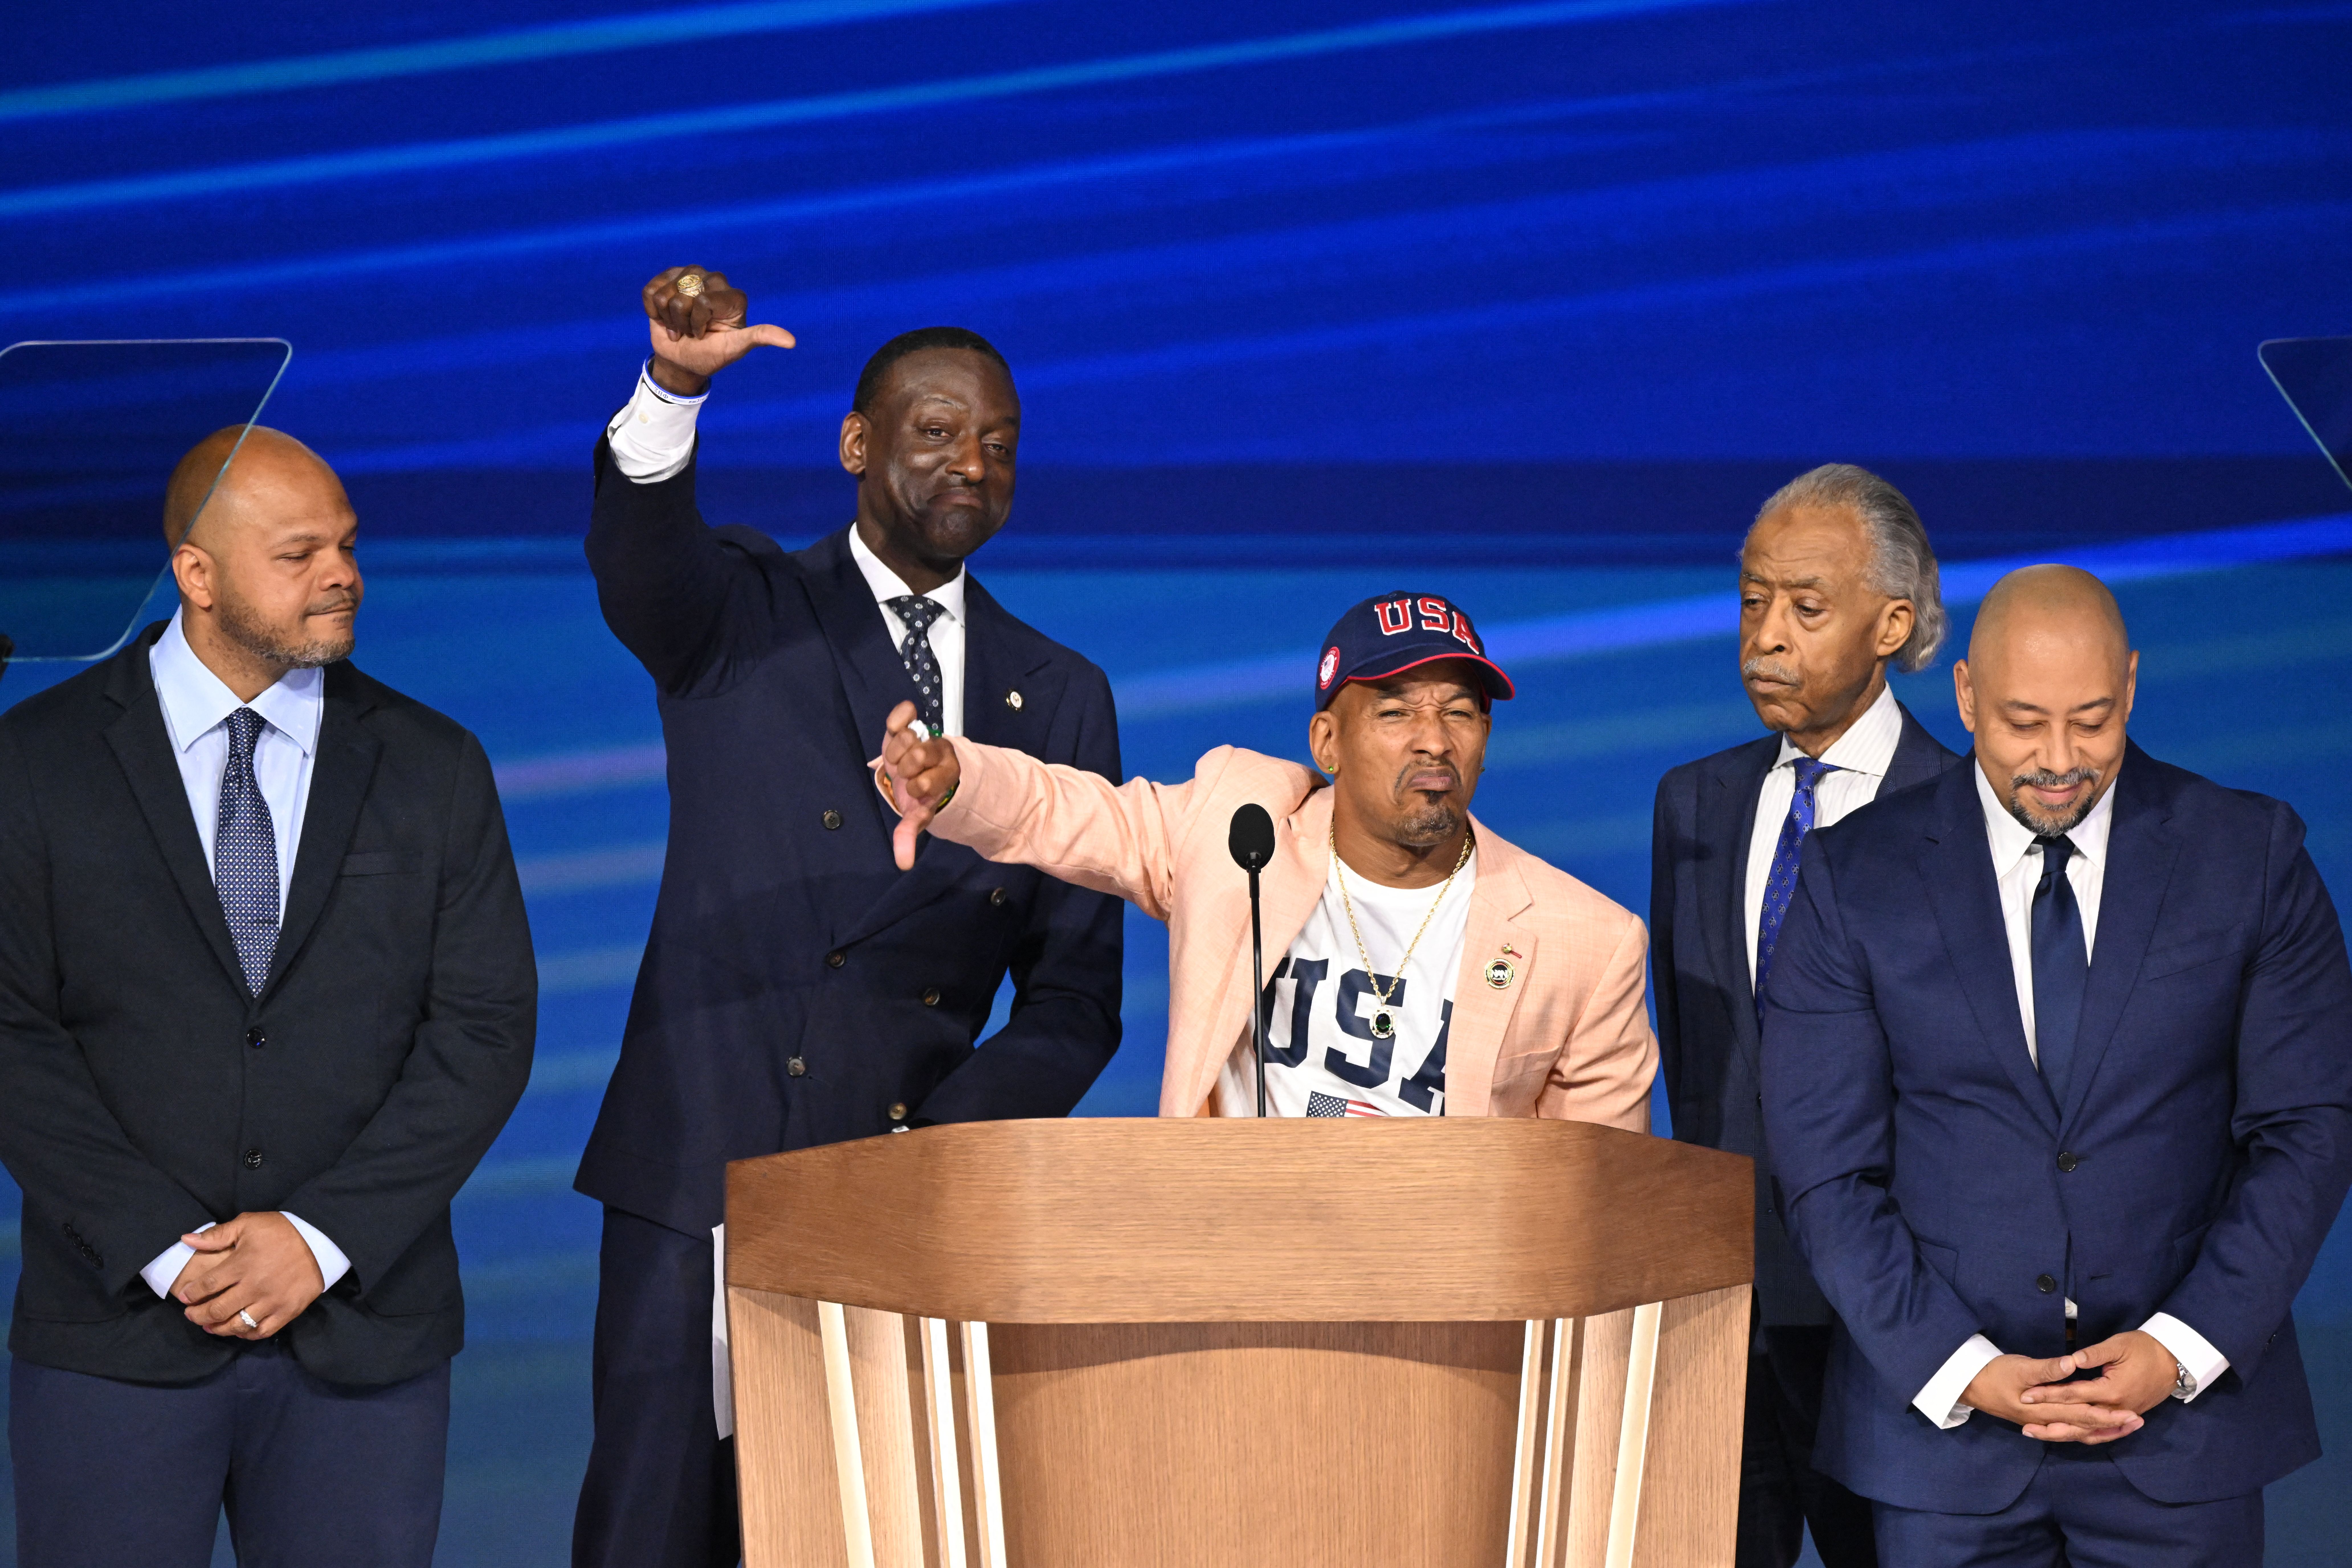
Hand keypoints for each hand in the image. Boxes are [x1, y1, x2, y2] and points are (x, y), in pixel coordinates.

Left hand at [172, 1212, 325, 1339]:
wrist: (321, 1241)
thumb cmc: (282, 1231)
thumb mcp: (249, 1224)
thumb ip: (217, 1234)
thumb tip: (186, 1239)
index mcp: (242, 1264)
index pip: (207, 1285)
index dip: (191, 1294)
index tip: (184, 1296)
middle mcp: (254, 1286)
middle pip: (217, 1310)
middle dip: (198, 1315)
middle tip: (191, 1314)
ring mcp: (271, 1301)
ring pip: (236, 1325)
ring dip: (217, 1328)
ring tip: (209, 1326)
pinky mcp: (287, 1310)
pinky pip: (261, 1331)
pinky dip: (246, 1334)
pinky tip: (238, 1330)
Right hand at [640, 265, 794, 395]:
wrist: (683, 360)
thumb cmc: (711, 355)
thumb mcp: (736, 348)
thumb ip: (760, 337)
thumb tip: (791, 342)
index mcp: (734, 296)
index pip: (703, 300)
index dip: (698, 322)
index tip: (705, 335)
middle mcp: (714, 280)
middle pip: (684, 295)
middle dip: (682, 321)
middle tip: (691, 332)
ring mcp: (690, 276)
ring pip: (665, 293)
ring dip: (667, 317)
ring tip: (679, 326)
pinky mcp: (667, 279)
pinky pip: (650, 290)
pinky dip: (653, 310)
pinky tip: (664, 318)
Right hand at [878, 699, 960, 869]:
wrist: (924, 772)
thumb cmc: (921, 795)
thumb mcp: (918, 815)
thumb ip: (909, 835)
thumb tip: (903, 864)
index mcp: (945, 778)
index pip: (925, 784)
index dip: (917, 789)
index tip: (917, 792)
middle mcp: (939, 755)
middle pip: (916, 757)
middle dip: (905, 769)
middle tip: (905, 773)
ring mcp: (926, 738)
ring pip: (907, 739)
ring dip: (897, 751)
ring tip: (899, 758)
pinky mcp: (913, 724)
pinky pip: (906, 714)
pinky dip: (900, 716)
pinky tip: (896, 726)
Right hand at [1960, 1351, 2143, 1444]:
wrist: (1970, 1385)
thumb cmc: (1994, 1373)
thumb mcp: (2019, 1367)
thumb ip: (2047, 1368)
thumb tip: (2072, 1364)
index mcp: (2045, 1409)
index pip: (2083, 1415)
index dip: (2108, 1415)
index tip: (2131, 1413)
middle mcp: (2047, 1421)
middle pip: (2085, 1427)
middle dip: (2112, 1425)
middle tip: (2137, 1422)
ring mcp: (2042, 1422)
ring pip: (2078, 1433)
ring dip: (2102, 1431)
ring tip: (2123, 1429)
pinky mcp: (2039, 1419)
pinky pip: (2068, 1430)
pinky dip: (2085, 1432)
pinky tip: (2093, 1430)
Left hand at [2020, 1330, 2176, 1438]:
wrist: (2174, 1360)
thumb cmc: (2144, 1348)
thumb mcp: (2117, 1346)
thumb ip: (2092, 1355)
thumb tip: (2070, 1361)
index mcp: (2111, 1390)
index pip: (2072, 1395)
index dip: (2048, 1395)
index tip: (2026, 1396)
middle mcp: (2116, 1408)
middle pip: (2078, 1420)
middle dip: (2051, 1423)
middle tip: (2025, 1427)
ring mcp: (2122, 1415)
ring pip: (2090, 1431)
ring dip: (2066, 1434)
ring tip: (2041, 1435)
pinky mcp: (2127, 1415)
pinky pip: (2104, 1431)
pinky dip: (2087, 1435)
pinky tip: (2071, 1436)